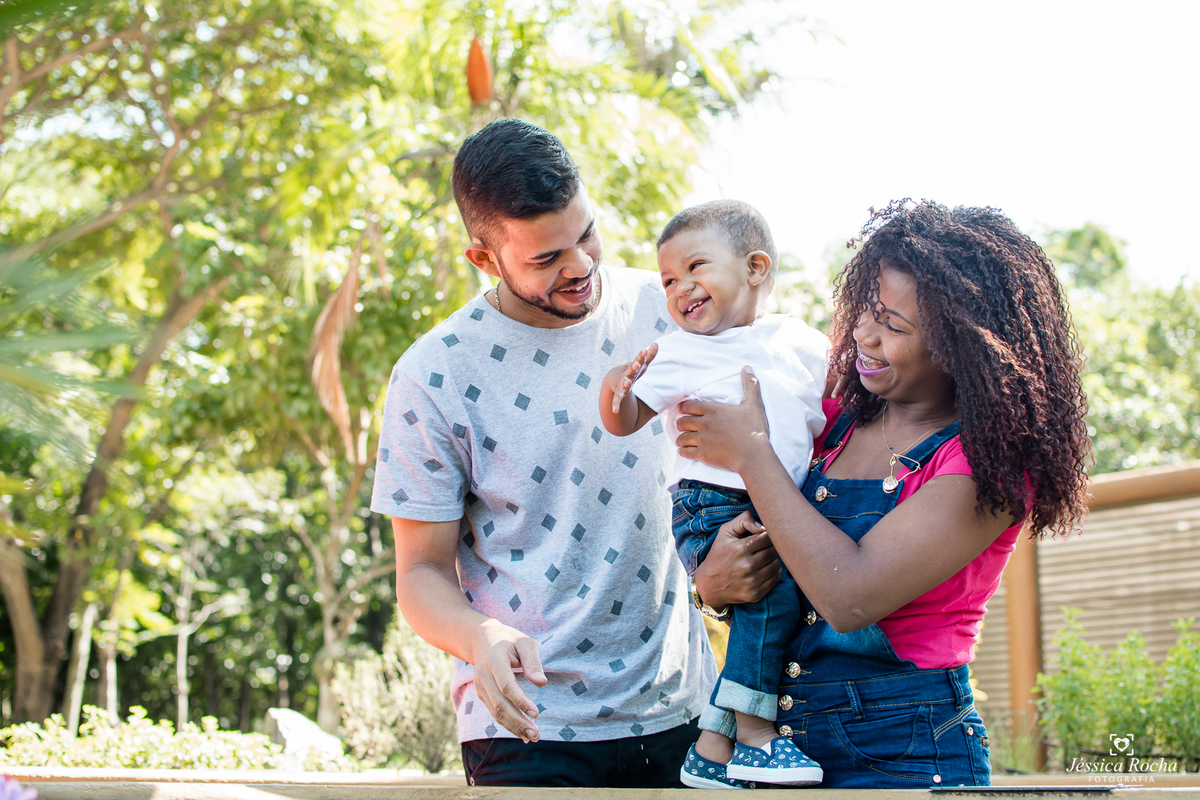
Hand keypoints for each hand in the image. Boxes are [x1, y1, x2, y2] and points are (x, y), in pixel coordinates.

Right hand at [470, 619, 546, 741]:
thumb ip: (533, 661)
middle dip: (518, 721)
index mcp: (494, 660)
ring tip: (532, 736)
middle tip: (536, 734)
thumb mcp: (525, 642)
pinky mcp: (482, 694)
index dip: (520, 701)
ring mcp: (480, 686)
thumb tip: (541, 683)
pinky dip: (508, 724)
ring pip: (495, 712)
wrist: (482, 639)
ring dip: (514, 726)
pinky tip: (522, 733)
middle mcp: (484, 675)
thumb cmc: (509, 640)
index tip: (536, 713)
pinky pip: (494, 712)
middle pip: (500, 703)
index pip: (506, 685)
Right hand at [610, 342, 657, 413]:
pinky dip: (615, 405)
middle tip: (636, 365)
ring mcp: (621, 386)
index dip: (641, 356)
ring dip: (624, 384)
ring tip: (626, 385)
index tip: (645, 350)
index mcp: (632, 368)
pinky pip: (616, 401)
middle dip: (633, 368)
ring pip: (622, 385)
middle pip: (630, 371)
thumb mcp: (640, 365)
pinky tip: (615, 411)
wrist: (613, 381)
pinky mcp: (618, 396)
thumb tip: (656, 343)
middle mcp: (626, 375)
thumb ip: (649, 356)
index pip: (638, 361)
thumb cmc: (631, 372)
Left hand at [675, 367, 769, 471]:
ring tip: (684, 439)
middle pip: (682, 421)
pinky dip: (683, 451)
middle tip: (684, 425)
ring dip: (681, 438)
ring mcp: (701, 440)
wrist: (754, 455)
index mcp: (713, 410)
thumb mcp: (754, 404)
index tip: (684, 410)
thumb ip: (750, 385)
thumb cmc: (754, 430)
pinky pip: (684, 452)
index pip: (688, 405)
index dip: (684, 407)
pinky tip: (685, 450)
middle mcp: (704, 424)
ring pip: (681, 438)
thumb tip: (747, 367)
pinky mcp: (702, 455)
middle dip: (682, 423)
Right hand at [693, 512, 781, 607]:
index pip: (767, 537)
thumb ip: (744, 520)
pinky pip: (775, 579)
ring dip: (773, 559)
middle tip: (763, 547)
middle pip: (774, 551)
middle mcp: (747, 566)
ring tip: (763, 558)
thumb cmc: (719, 554)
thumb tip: (763, 526)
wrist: (709, 584)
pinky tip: (764, 569)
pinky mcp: (755, 594)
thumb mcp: (725, 532)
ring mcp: (752, 582)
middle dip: (770, 547)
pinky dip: (774, 572)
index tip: (762, 537)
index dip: (767, 535)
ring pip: (776, 564)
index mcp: (740, 548)